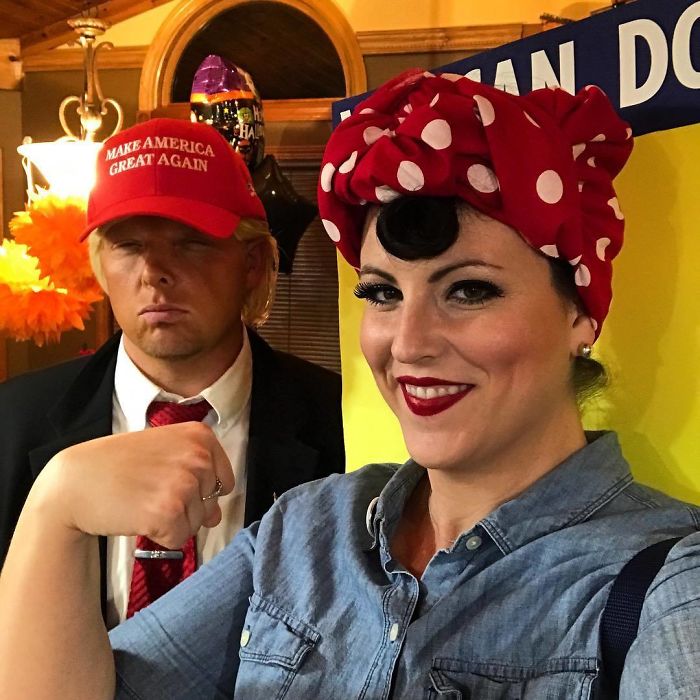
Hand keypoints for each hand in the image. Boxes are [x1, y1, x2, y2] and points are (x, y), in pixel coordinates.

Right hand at [34, 422, 233, 548]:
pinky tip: (138, 518)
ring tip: (143, 502)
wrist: (75, 482)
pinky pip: (180, 539)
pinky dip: (161, 537)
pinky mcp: (169, 512)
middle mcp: (198, 457)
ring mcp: (184, 484)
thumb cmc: (118, 465)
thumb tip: (216, 516)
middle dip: (186, 507)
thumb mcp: (165, 453)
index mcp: (201, 436)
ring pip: (197, 523)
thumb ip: (197, 477)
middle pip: (211, 503)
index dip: (198, 490)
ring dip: (173, 522)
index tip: (168, 481)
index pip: (224, 480)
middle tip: (150, 492)